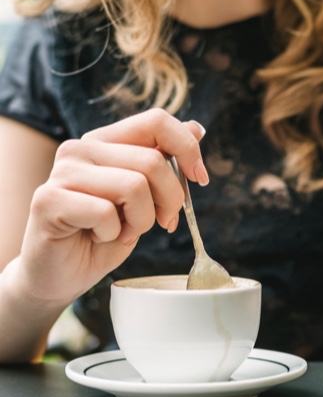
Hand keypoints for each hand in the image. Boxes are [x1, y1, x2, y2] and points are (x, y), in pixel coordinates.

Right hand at [15, 109, 207, 306]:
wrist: (60, 275)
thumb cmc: (104, 234)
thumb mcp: (146, 196)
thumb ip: (164, 160)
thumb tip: (196, 128)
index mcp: (106, 141)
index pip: (157, 121)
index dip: (187, 148)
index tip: (200, 178)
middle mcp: (81, 148)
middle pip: (153, 161)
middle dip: (170, 200)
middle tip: (160, 222)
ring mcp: (62, 172)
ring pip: (134, 186)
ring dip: (141, 221)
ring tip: (123, 231)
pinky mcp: (48, 200)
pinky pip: (106, 213)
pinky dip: (114, 233)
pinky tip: (98, 237)